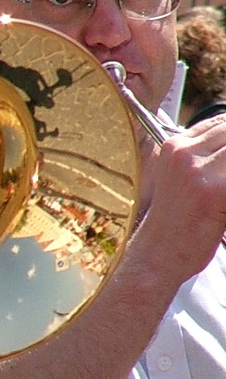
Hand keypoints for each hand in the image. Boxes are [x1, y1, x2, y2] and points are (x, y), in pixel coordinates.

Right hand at [130, 119, 225, 288]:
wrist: (158, 255)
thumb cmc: (173, 224)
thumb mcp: (178, 180)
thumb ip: (202, 158)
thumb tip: (224, 150)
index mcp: (173, 147)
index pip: (219, 123)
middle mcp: (184, 153)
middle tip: (225, 178)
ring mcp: (198, 170)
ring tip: (224, 192)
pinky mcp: (215, 190)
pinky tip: (225, 206)